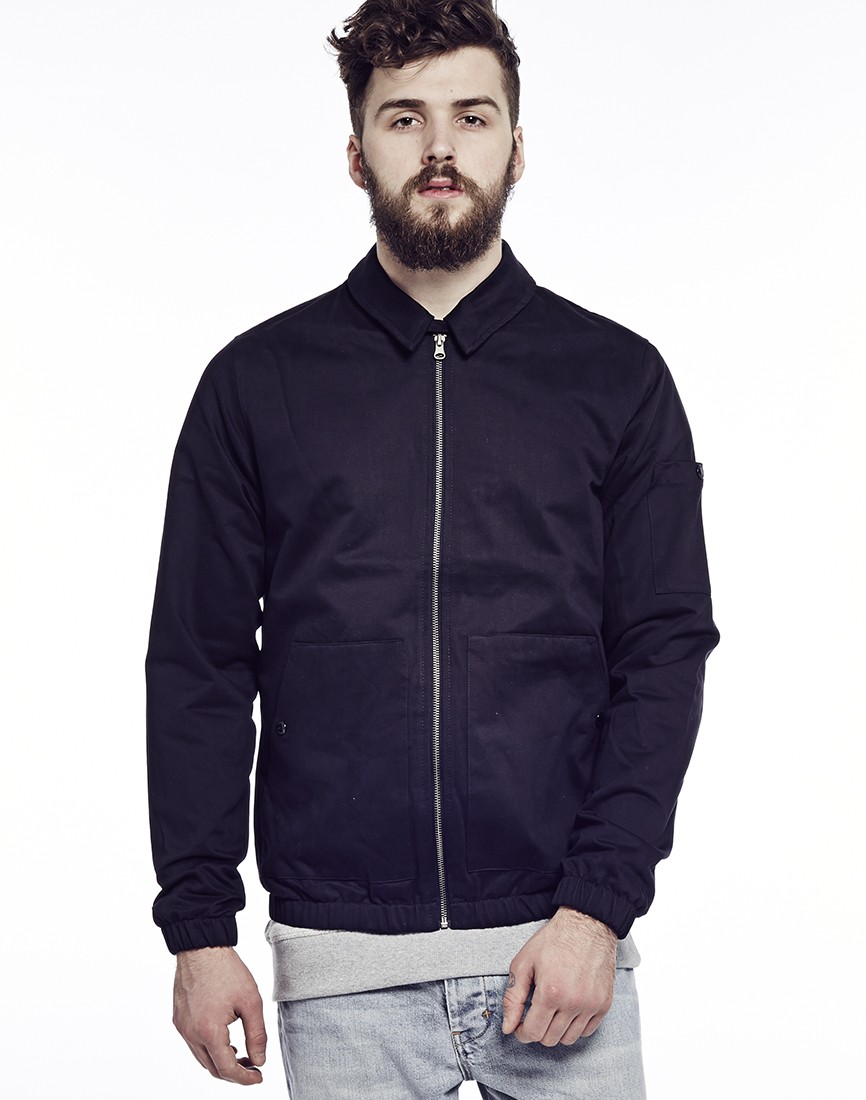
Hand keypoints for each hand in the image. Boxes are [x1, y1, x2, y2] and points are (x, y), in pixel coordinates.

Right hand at [173, 946, 266, 1084]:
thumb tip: (259, 1060)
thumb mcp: (251, 1001)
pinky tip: (224, 1039)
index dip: (245, 1078)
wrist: (201, 947)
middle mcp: (191, 1034)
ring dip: (221, 1061)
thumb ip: (257, 1035)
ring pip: (202, 1058)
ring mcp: (182, 1027)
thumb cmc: (227, 970)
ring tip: (241, 1053)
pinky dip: (210, 1048)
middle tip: (252, 1067)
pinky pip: (194, 1044)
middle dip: (234, 1073)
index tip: (259, 1077)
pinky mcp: (179, 1019)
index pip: (227, 1069)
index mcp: (209, 1031)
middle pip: (212, 1068)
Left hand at [501, 906, 616, 1045]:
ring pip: (569, 1039)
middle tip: (535, 1013)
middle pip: (550, 1039)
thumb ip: (513, 997)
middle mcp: (573, 1003)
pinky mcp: (604, 1004)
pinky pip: (587, 1031)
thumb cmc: (554, 940)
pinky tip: (567, 1008)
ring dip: (556, 1030)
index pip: (533, 1032)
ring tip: (551, 1010)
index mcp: (551, 993)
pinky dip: (575, 1026)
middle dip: (538, 1030)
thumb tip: (508, 1027)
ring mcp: (591, 1005)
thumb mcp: (524, 962)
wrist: (588, 924)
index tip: (520, 1026)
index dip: (521, 1032)